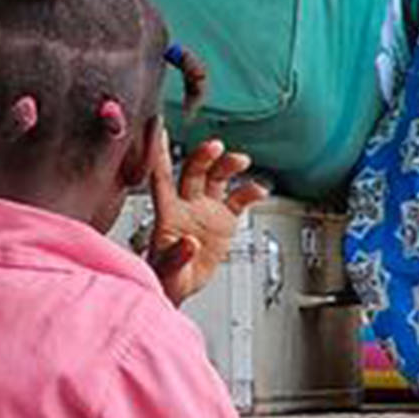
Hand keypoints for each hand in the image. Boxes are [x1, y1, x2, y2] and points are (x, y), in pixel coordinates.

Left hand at [146, 134, 268, 305]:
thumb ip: (175, 257)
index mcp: (166, 213)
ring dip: (227, 166)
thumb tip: (188, 242)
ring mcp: (205, 210)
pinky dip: (250, 191)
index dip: (160, 154)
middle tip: (215, 147)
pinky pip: (239, 199)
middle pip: (193, 172)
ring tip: (240, 160)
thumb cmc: (164, 278)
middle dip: (204, 157)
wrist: (180, 288)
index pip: (161, 178)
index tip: (160, 130)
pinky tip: (259, 189)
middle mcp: (186, 205)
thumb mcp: (166, 272)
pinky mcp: (223, 220)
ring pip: (216, 178)